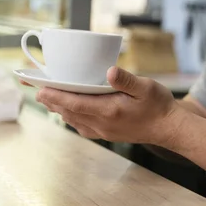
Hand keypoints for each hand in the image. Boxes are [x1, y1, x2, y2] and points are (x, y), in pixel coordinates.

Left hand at [36, 66, 184, 145]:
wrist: (170, 128)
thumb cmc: (159, 105)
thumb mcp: (146, 87)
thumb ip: (126, 79)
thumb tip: (109, 71)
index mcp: (109, 111)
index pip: (75, 104)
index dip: (56, 96)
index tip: (40, 89)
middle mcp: (103, 124)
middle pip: (69, 112)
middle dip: (51, 101)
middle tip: (36, 89)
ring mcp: (104, 131)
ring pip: (74, 120)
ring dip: (59, 109)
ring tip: (47, 98)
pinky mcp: (107, 134)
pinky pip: (82, 127)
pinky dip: (71, 117)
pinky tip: (68, 111)